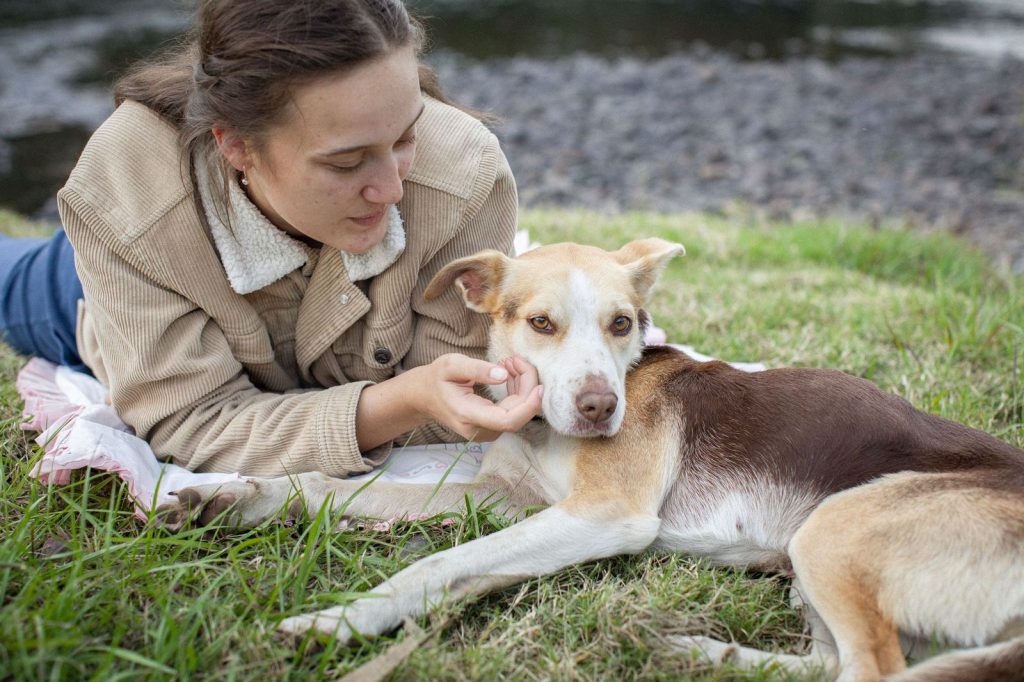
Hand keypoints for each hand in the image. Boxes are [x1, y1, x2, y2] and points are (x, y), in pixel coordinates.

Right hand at [421, 353, 542, 440]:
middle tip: (516, 360)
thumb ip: (477, 369)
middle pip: (517, 415)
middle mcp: (478, 429)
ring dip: (522, 388)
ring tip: (510, 363)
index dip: (529, 406)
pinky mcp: (490, 428)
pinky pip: (512, 413)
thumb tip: (503, 374)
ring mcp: (484, 432)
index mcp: (467, 415)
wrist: (423, 396)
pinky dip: (517, 393)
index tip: (539, 386)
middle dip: (526, 386)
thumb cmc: (436, 378)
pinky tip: (509, 375)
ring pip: (517, 414)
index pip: (507, 420)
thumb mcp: (452, 364)